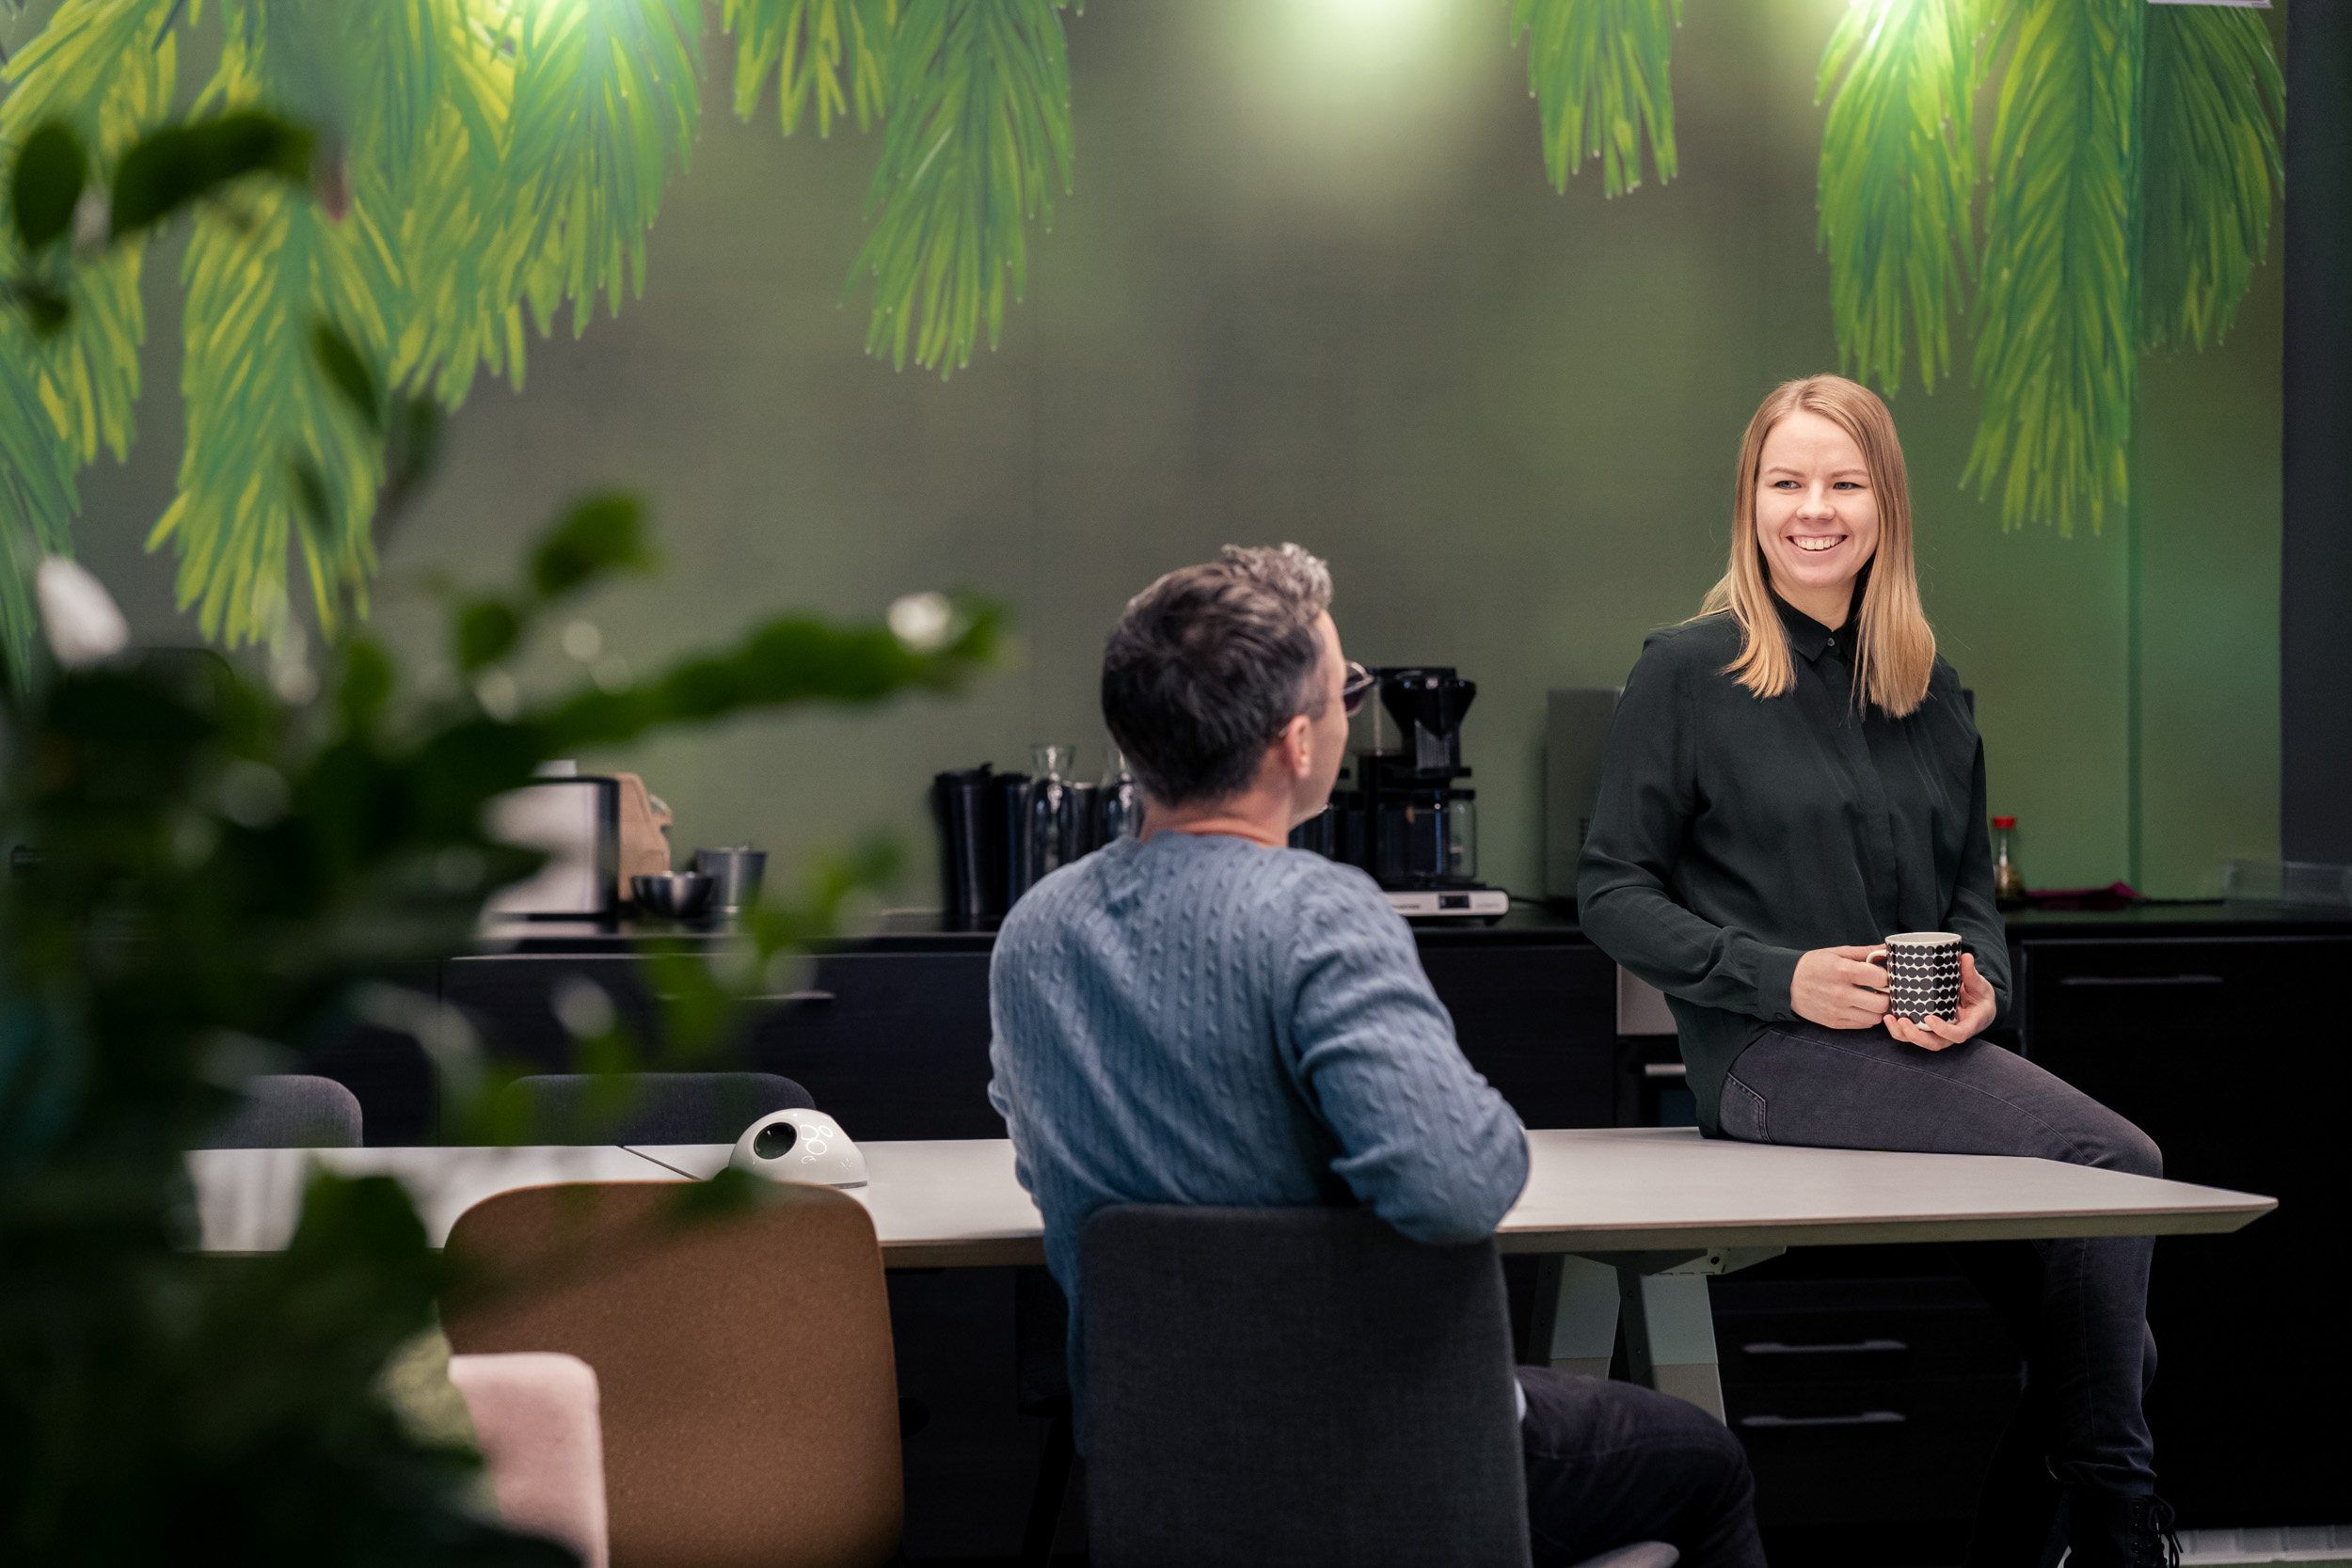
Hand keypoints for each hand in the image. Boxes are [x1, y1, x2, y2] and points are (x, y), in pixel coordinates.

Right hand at [1790, 945, 1892, 1030]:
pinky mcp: (1834, 1022)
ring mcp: (1837, 1010)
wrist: (1786, 983)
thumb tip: (1888, 949)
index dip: (1886, 976)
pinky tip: (1859, 1006)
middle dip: (1885, 996)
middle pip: (1882, 1003)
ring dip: (1876, 1009)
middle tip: (1880, 990)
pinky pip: (1863, 1024)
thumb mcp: (1837, 952)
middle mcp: (1841, 993)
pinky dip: (1866, 1016)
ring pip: (1875, 1017)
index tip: (1882, 975)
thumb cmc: (1813, 965)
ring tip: (1869, 999)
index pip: (1881, 978)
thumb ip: (1865, 952)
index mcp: (1843, 971)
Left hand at [1883, 952, 1997, 1051]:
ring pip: (1922, 1041)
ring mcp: (1940, 1033)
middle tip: (1902, 1020)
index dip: (1943, 1030)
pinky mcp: (1929, 1029)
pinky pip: (1915, 1034)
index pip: (1958, 1035)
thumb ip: (1971, 973)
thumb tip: (1965, 956)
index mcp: (1969, 1024)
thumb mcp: (1979, 985)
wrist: (1980, 1006)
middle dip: (1916, 1036)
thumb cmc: (1980, 996)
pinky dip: (1901, 1030)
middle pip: (1935, 1043)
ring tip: (1890, 1019)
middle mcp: (1953, 1032)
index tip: (1929, 1018)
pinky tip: (1889, 1017)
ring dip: (1904, 1034)